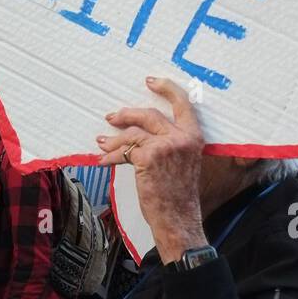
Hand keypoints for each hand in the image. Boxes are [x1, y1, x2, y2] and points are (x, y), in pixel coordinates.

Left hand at [97, 77, 207, 264]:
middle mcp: (182, 138)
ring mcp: (166, 146)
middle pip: (149, 114)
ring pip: (133, 132)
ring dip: (114, 139)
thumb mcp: (183, 162)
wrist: (178, 218)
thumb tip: (141, 133)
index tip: (150, 80)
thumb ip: (170, 143)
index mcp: (194, 136)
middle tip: (112, 116)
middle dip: (127, 114)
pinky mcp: (149, 156)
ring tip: (103, 143)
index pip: (183, 103)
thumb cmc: (178, 194)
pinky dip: (113, 155)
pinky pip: (125, 150)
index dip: (166, 88)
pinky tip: (105, 160)